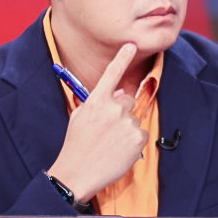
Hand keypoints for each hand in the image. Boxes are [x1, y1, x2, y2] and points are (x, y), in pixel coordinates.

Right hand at [47, 44, 145, 200]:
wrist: (78, 173)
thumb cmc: (76, 145)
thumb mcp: (80, 118)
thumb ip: (99, 102)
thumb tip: (118, 93)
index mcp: (96, 101)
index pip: (112, 74)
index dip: (122, 57)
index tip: (132, 44)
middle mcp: (113, 108)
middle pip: (127, 100)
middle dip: (121, 110)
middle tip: (108, 129)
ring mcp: (127, 123)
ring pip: (134, 119)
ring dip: (126, 129)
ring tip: (110, 144)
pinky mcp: (138, 138)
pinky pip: (141, 134)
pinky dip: (133, 142)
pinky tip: (119, 151)